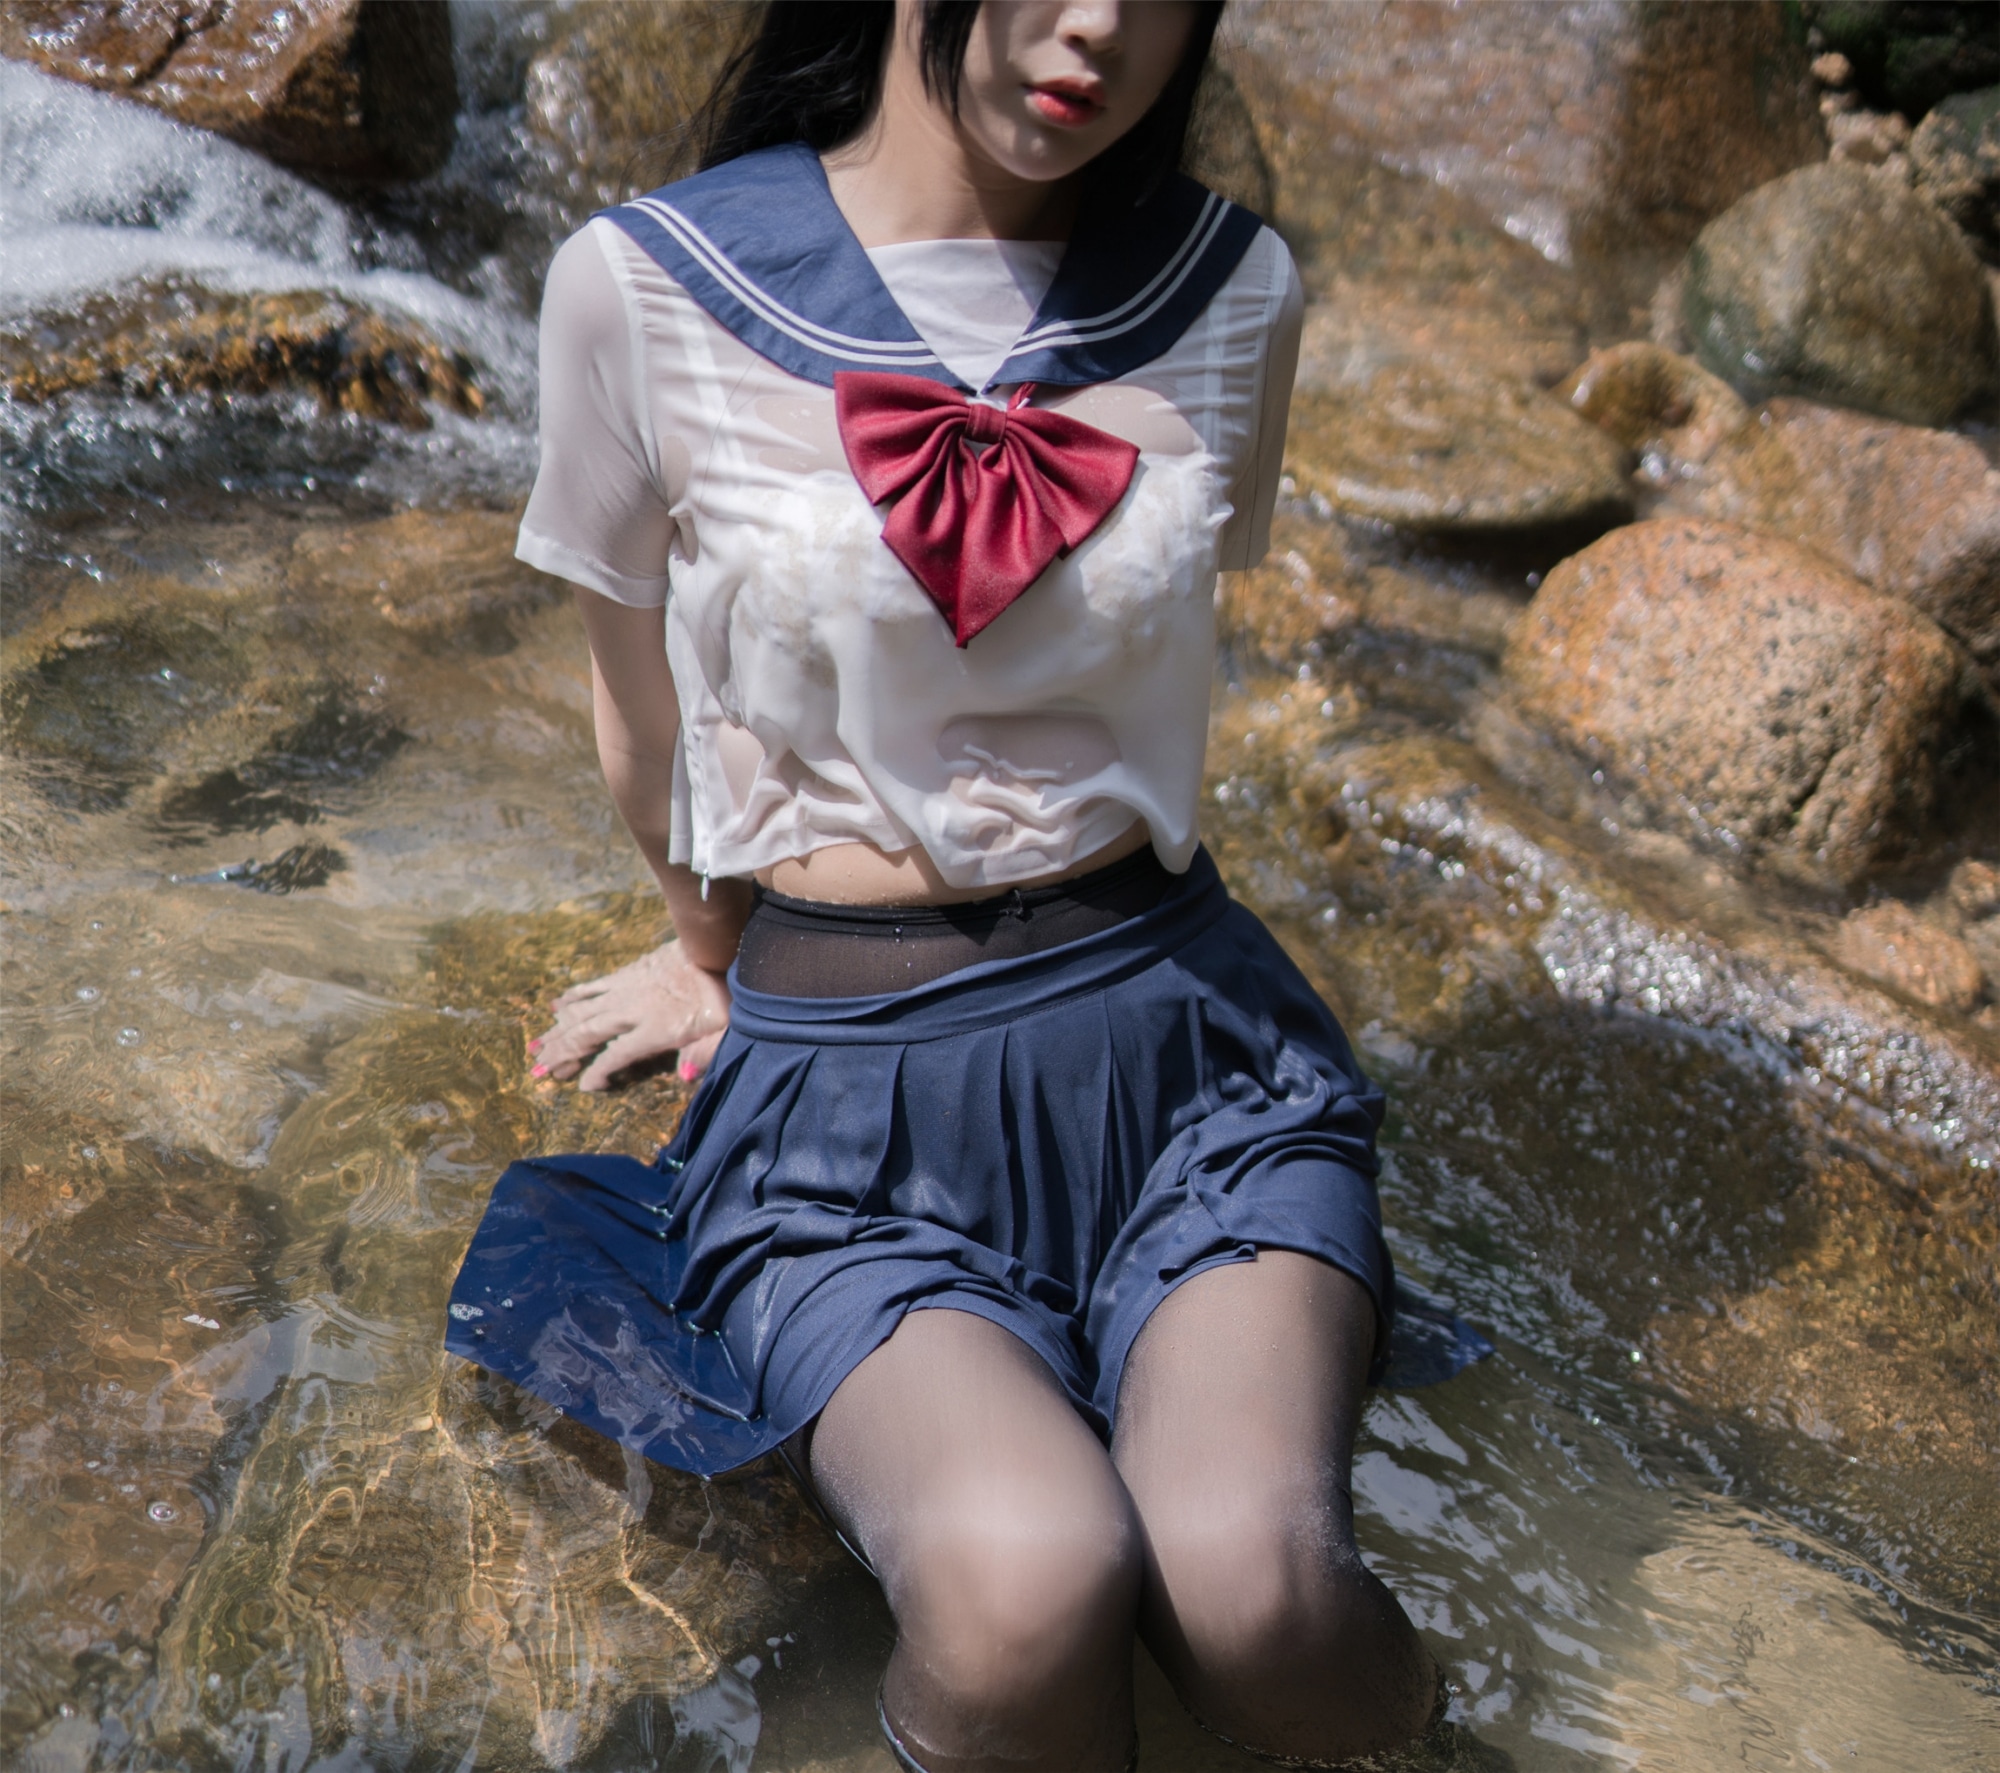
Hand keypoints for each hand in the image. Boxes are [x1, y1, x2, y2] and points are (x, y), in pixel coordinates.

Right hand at [528, 939, 730, 1091]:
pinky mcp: (627, 972)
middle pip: (588, 1034)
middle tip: (537, 1069)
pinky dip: (572, 997)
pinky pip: (592, 986)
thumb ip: (703, 1054)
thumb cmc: (726, 993)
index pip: (617, 1055)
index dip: (598, 1072)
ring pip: (583, 1011)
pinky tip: (556, 1006)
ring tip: (536, 1045)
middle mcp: (633, 1009)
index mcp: (656, 1028)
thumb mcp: (724, 1029)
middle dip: (562, 1053)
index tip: (584, 1085)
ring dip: (558, 1029)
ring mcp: (627, 988)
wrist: (719, 944)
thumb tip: (685, 1075)